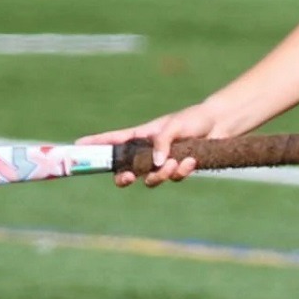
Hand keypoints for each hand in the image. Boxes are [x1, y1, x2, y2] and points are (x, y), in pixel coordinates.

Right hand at [76, 104, 226, 187]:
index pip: (114, 141)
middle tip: (127, 178)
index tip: (78, 146)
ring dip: (160, 175)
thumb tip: (155, 164)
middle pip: (125, 171)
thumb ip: (162, 142)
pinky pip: (173, 178)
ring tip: (175, 164)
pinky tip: (191, 161)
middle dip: (122, 178)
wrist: (220, 125)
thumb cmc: (194, 119)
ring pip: (150, 179)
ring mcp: (163, 162)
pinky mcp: (178, 170)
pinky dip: (181, 172)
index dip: (96, 144)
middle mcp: (149, 151)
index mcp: (142, 136)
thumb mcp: (174, 126)